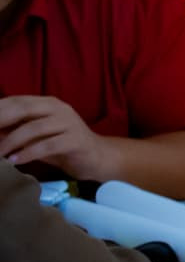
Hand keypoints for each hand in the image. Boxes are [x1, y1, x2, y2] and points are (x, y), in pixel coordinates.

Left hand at [0, 96, 116, 181]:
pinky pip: (47, 145)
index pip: (16, 101)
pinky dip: (28, 153)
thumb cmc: (63, 148)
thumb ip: (15, 132)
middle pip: (23, 109)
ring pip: (33, 128)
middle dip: (0, 121)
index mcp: (47, 103)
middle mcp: (58, 108)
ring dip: (11, 141)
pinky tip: (15, 161)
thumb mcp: (35, 138)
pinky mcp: (76, 140)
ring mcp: (69, 123)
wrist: (98, 159)